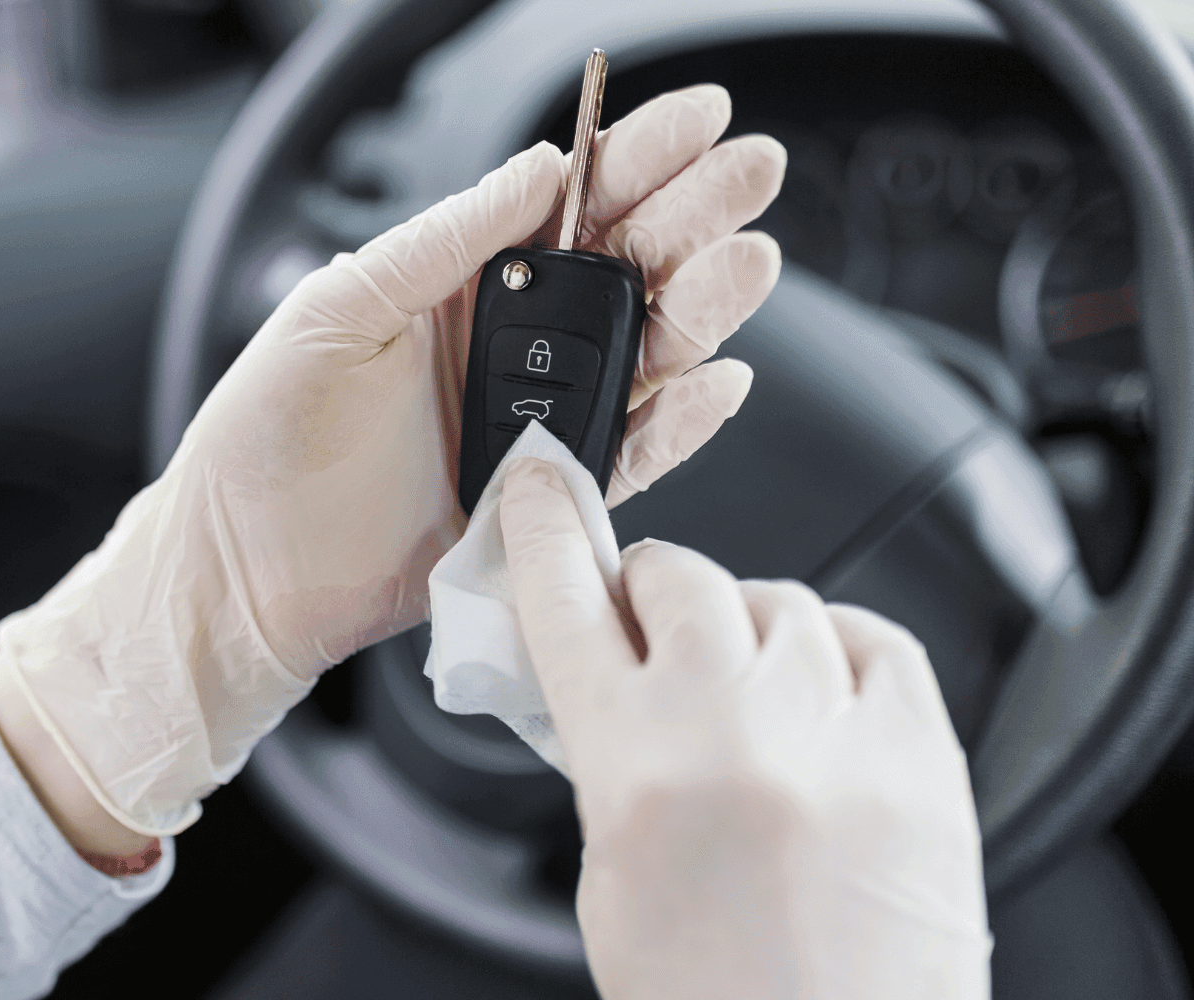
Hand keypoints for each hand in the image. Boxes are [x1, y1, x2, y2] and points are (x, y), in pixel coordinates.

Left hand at [0, 85, 785, 835]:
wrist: (243, 566)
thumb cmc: (265, 432)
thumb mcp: (340, 307)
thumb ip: (445, 241)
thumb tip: (539, 169)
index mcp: (460, 286)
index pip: (567, 206)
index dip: (637, 158)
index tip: (699, 118)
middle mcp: (508, 347)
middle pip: (627, 270)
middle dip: (695, 216)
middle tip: (750, 173)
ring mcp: (534, 421)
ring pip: (646, 355)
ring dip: (703, 307)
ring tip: (744, 264)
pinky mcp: (546, 497)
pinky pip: (631, 455)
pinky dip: (681, 422)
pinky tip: (718, 381)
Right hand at [499, 458, 989, 999]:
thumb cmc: (714, 998)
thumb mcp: (608, 872)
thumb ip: (604, 752)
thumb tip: (603, 667)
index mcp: (633, 768)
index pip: (565, 602)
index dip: (542, 533)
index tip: (540, 490)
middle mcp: (735, 732)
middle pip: (677, 576)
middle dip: (651, 591)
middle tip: (649, 627)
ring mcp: (838, 736)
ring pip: (776, 600)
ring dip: (746, 629)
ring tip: (748, 699)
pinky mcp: (924, 755)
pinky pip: (872, 638)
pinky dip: (837, 651)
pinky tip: (820, 696)